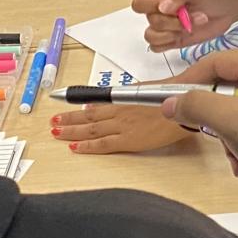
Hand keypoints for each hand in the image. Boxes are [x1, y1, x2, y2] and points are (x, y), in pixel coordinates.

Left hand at [49, 104, 189, 154]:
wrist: (184, 105)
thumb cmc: (172, 96)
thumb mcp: (148, 91)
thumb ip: (132, 97)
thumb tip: (123, 98)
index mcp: (122, 99)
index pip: (94, 105)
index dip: (77, 108)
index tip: (64, 110)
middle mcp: (117, 112)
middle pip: (86, 117)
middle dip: (68, 119)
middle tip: (53, 122)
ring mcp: (121, 126)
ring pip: (89, 129)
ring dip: (70, 131)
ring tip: (56, 133)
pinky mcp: (128, 140)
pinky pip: (102, 144)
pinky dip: (87, 146)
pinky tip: (74, 147)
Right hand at [130, 0, 237, 52]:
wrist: (226, 8)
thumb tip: (162, 7)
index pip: (140, 3)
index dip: (152, 8)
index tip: (171, 8)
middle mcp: (157, 10)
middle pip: (150, 22)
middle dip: (174, 22)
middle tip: (194, 16)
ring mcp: (164, 27)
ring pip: (152, 37)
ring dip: (173, 33)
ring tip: (192, 26)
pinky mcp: (171, 40)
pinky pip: (158, 48)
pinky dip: (171, 43)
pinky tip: (186, 34)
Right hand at [160, 48, 237, 183]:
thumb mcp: (228, 122)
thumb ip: (194, 105)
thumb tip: (171, 103)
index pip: (216, 61)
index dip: (188, 82)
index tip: (170, 101)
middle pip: (231, 86)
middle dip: (217, 118)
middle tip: (209, 136)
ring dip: (232, 134)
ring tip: (236, 157)